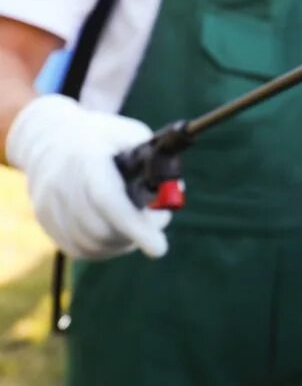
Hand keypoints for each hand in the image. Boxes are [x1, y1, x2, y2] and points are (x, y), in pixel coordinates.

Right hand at [6, 95, 170, 259]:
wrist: (50, 136)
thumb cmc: (104, 139)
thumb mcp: (132, 136)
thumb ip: (156, 163)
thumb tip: (174, 194)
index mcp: (86, 158)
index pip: (108, 200)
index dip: (135, 227)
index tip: (159, 249)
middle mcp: (61, 182)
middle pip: (103, 229)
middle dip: (138, 231)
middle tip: (157, 218)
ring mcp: (48, 203)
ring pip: (94, 244)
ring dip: (123, 240)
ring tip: (136, 218)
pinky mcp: (44, 220)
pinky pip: (80, 248)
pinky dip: (105, 245)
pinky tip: (116, 227)